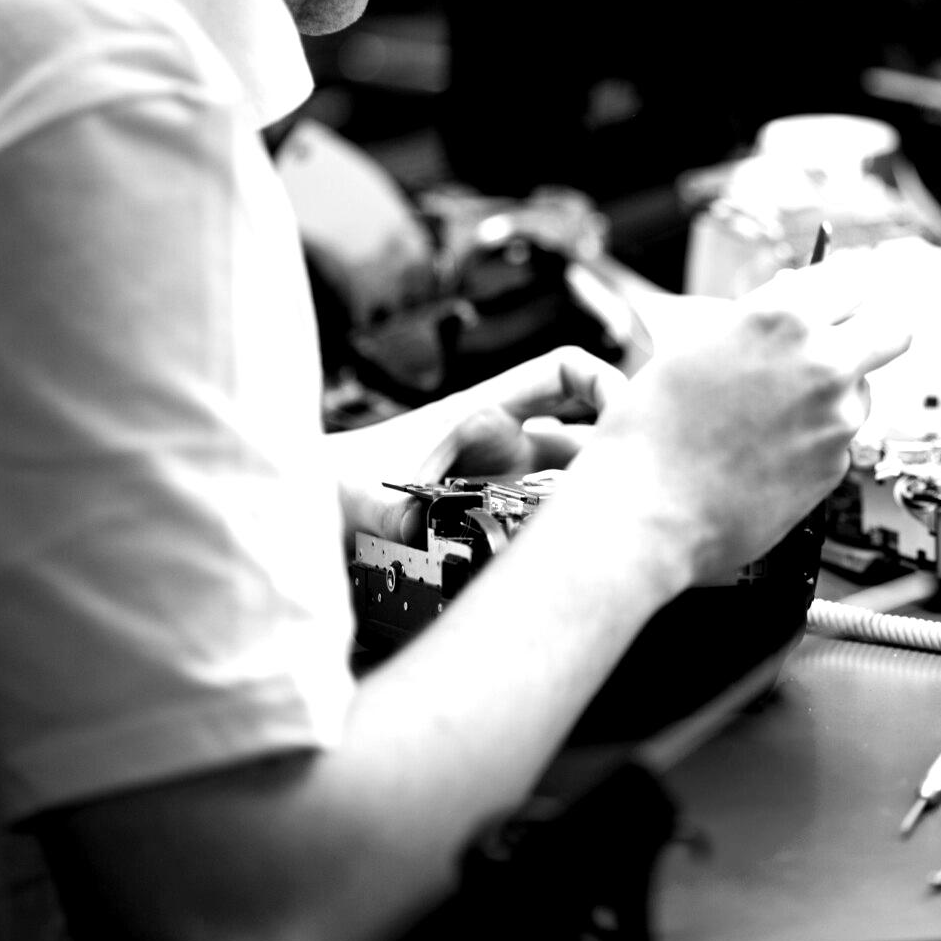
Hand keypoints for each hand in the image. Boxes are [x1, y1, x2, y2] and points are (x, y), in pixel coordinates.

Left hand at [328, 347, 624, 543]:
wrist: (309, 509)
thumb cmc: (338, 486)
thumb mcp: (373, 499)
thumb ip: (404, 520)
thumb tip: (435, 548)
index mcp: (483, 411)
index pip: (565, 371)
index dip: (605, 384)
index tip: (627, 421)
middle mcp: (501, 443)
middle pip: (584, 437)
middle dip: (612, 464)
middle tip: (632, 502)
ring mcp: (501, 481)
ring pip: (570, 486)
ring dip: (588, 511)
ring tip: (601, 542)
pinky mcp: (494, 521)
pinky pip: (544, 526)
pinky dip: (559, 542)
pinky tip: (563, 569)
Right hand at [568, 258, 911, 584]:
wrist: (645, 512)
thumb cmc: (651, 431)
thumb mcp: (694, 347)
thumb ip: (756, 322)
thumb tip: (795, 304)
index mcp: (781, 316)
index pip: (851, 280)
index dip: (839, 294)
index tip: (834, 304)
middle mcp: (821, 361)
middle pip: (894, 329)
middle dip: (874, 332)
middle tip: (847, 343)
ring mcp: (837, 418)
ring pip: (866, 389)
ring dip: (839, 393)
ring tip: (775, 414)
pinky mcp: (837, 466)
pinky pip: (842, 439)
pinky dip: (816, 442)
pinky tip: (767, 452)